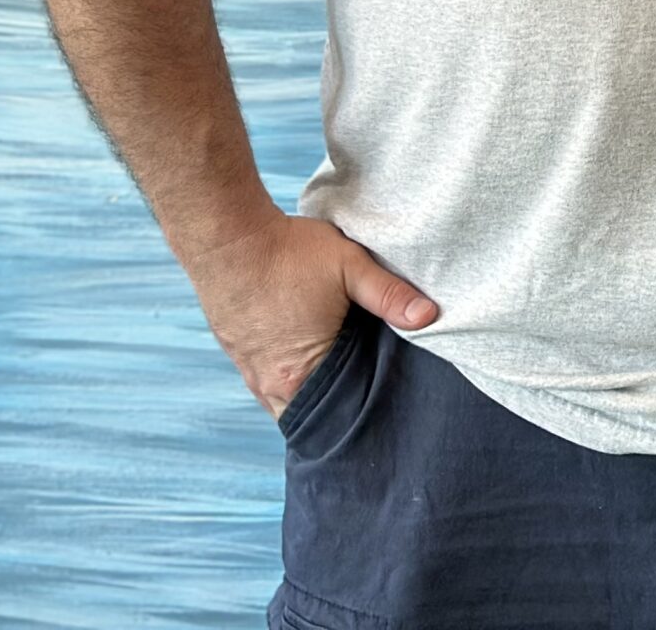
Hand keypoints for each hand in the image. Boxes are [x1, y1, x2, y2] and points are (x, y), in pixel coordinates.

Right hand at [182, 211, 437, 421]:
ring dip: (311, 392)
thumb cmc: (288, 252)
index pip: (337, 418)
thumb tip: (430, 316)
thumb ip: (390, 294)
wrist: (226, 237)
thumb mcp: (349, 266)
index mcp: (301, 375)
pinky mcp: (237, 352)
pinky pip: (268, 381)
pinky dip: (289, 377)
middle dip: (338, 409)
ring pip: (287, 400)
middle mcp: (271, 384)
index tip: (382, 410)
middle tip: (367, 397)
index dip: (360, 415)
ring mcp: (250, 370)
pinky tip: (308, 359)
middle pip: (312, 414)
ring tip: (340, 380)